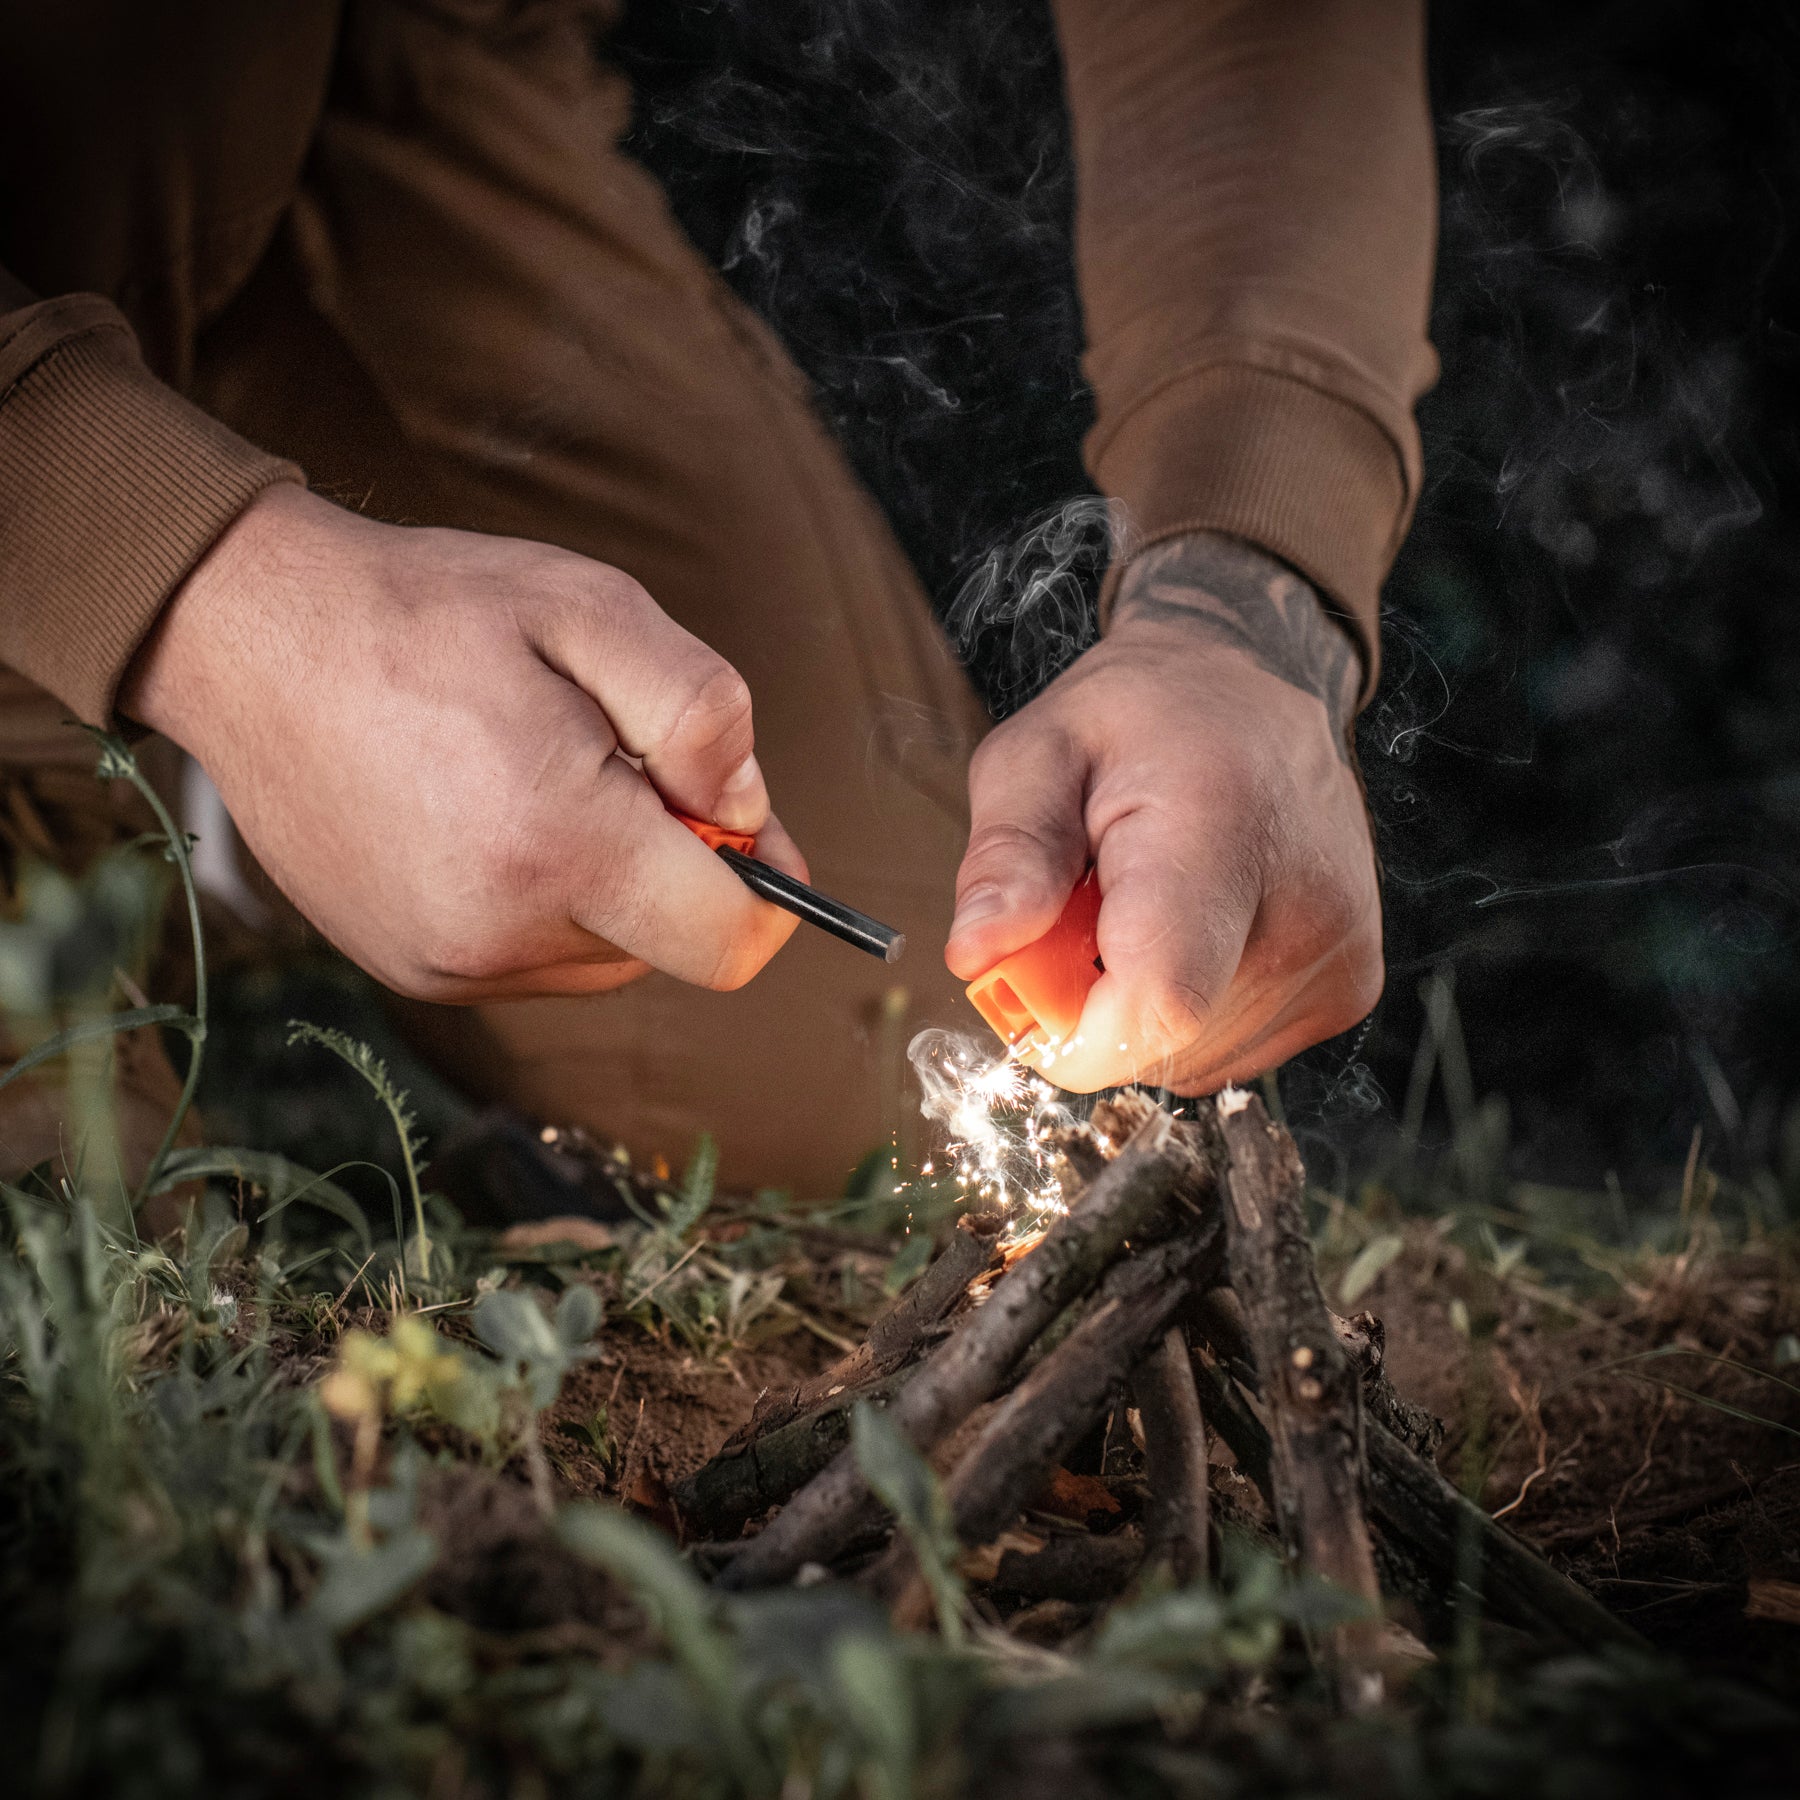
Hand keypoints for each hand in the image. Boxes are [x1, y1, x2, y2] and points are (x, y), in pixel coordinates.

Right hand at [123, 484, 805, 1000]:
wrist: (250, 639)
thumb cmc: (428, 612)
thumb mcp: (595, 608)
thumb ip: (704, 713)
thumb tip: (748, 813)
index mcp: (558, 845)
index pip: (726, 943)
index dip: (766, 891)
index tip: (743, 827)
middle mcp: (500, 933)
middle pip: (671, 946)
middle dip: (678, 866)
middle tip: (618, 763)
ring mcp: (447, 965)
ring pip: (607, 956)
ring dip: (611, 883)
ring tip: (539, 780)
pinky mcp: (414, 970)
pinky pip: (538, 959)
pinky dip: (549, 901)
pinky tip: (494, 817)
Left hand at [944, 530, 1380, 1092]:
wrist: (1251, 688)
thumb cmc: (1137, 720)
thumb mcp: (1037, 754)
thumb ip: (1007, 856)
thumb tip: (975, 951)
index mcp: (1222, 836)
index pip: (1158, 1006)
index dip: (1072, 1030)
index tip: (1031, 979)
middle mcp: (1307, 908)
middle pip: (1162, 1043)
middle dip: (1091, 1007)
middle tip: (1084, 915)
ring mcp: (1339, 956)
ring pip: (1190, 1059)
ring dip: (1138, 1008)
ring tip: (1142, 913)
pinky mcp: (1348, 989)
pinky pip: (1228, 1052)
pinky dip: (1187, 1012)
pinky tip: (1189, 933)